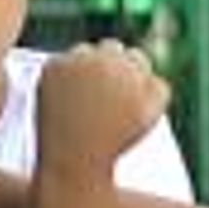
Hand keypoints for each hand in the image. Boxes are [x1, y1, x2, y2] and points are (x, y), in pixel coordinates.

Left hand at [35, 39, 167, 166]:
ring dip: (86, 65)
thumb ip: (157, 87)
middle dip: (110, 64)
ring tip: (83, 99)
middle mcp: (105, 58)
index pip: (136, 57)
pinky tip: (65, 99)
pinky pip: (60, 61)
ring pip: (84, 51)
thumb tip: (148, 68)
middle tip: (103, 92)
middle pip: (112, 47)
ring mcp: (76, 61)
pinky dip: (62, 75)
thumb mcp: (149, 117)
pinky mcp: (51, 68)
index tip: (122, 93)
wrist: (74, 160)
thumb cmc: (114, 142)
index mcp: (133, 68)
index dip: (131, 75)